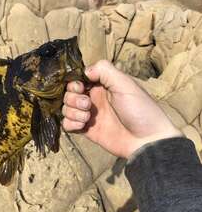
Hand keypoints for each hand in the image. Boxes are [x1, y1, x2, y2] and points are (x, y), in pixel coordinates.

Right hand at [62, 60, 181, 158]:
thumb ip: (105, 70)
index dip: (75, 82)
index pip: (78, 78)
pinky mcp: (87, 130)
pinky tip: (83, 126)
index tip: (81, 87)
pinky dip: (70, 123)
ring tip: (87, 117)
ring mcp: (89, 114)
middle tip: (87, 104)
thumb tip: (84, 70)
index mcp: (103, 85)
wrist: (146, 140)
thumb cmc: (140, 109)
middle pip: (69, 93)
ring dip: (72, 111)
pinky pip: (67, 124)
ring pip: (66, 108)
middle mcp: (94, 98)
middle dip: (73, 98)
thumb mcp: (125, 84)